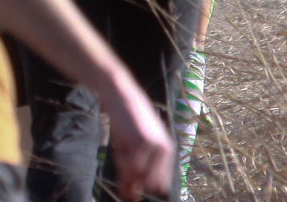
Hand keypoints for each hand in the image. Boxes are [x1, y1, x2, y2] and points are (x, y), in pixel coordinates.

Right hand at [93, 62, 174, 200]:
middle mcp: (165, 151)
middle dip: (134, 185)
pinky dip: (122, 163)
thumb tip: (128, 198)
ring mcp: (156, 146)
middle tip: (123, 177)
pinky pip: (132, 165)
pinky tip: (120, 147)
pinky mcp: (145, 141)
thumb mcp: (128, 149)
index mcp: (167, 152)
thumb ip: (130, 173)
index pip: (160, 184)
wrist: (120, 95)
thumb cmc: (125, 123)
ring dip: (126, 172)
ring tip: (121, 150)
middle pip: (150, 183)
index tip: (130, 195)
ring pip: (139, 176)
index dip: (143, 189)